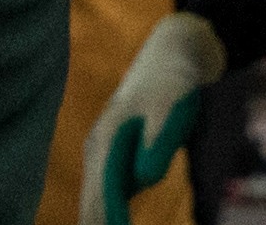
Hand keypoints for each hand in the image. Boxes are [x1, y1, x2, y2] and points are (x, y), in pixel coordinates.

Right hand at [78, 11, 223, 224]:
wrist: (171, 56)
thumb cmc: (173, 82)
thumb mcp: (171, 107)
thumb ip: (159, 142)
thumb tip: (144, 178)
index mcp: (106, 140)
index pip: (103, 197)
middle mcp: (97, 152)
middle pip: (92, 206)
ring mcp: (104, 157)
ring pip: (95, 204)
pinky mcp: (116, 161)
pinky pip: (105, 198)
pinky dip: (107, 218)